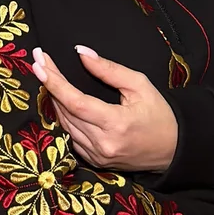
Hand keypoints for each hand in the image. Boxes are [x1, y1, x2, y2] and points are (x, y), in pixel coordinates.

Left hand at [30, 46, 178, 172]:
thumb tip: (82, 53)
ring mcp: (97, 155)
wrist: (174, 149)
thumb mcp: (140, 85)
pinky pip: (71, 136)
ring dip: (54, 100)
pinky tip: (61, 101)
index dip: (54, 82)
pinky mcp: (95, 161)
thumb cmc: (160, 114)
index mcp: (116, 123)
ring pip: (64, 124)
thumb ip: (109, 70)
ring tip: (48, 77)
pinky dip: (64, 117)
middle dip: (50, 84)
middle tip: (41, 62)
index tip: (40, 63)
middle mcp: (103, 143)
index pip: (75, 102)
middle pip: (65, 111)